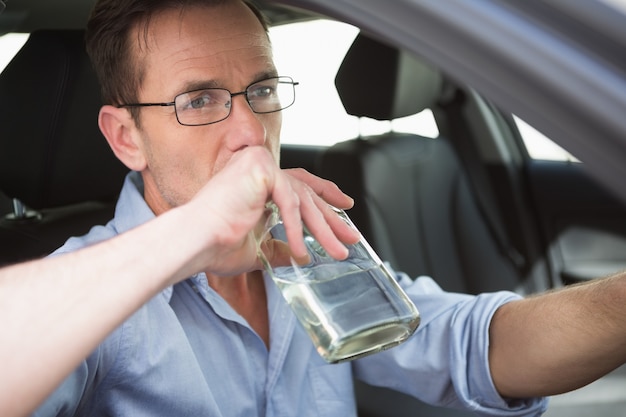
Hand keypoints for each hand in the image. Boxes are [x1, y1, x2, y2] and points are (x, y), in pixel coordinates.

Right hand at [179, 147, 358, 277]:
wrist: (194, 242)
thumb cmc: (215, 245)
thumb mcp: (258, 248)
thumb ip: (278, 247)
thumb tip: (295, 257)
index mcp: (257, 182)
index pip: (298, 182)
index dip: (324, 193)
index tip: (345, 204)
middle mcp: (259, 167)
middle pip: (306, 191)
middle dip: (331, 217)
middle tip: (350, 236)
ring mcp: (259, 164)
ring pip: (302, 198)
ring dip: (323, 229)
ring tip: (337, 251)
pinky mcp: (260, 168)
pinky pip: (289, 201)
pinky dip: (296, 228)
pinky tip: (302, 251)